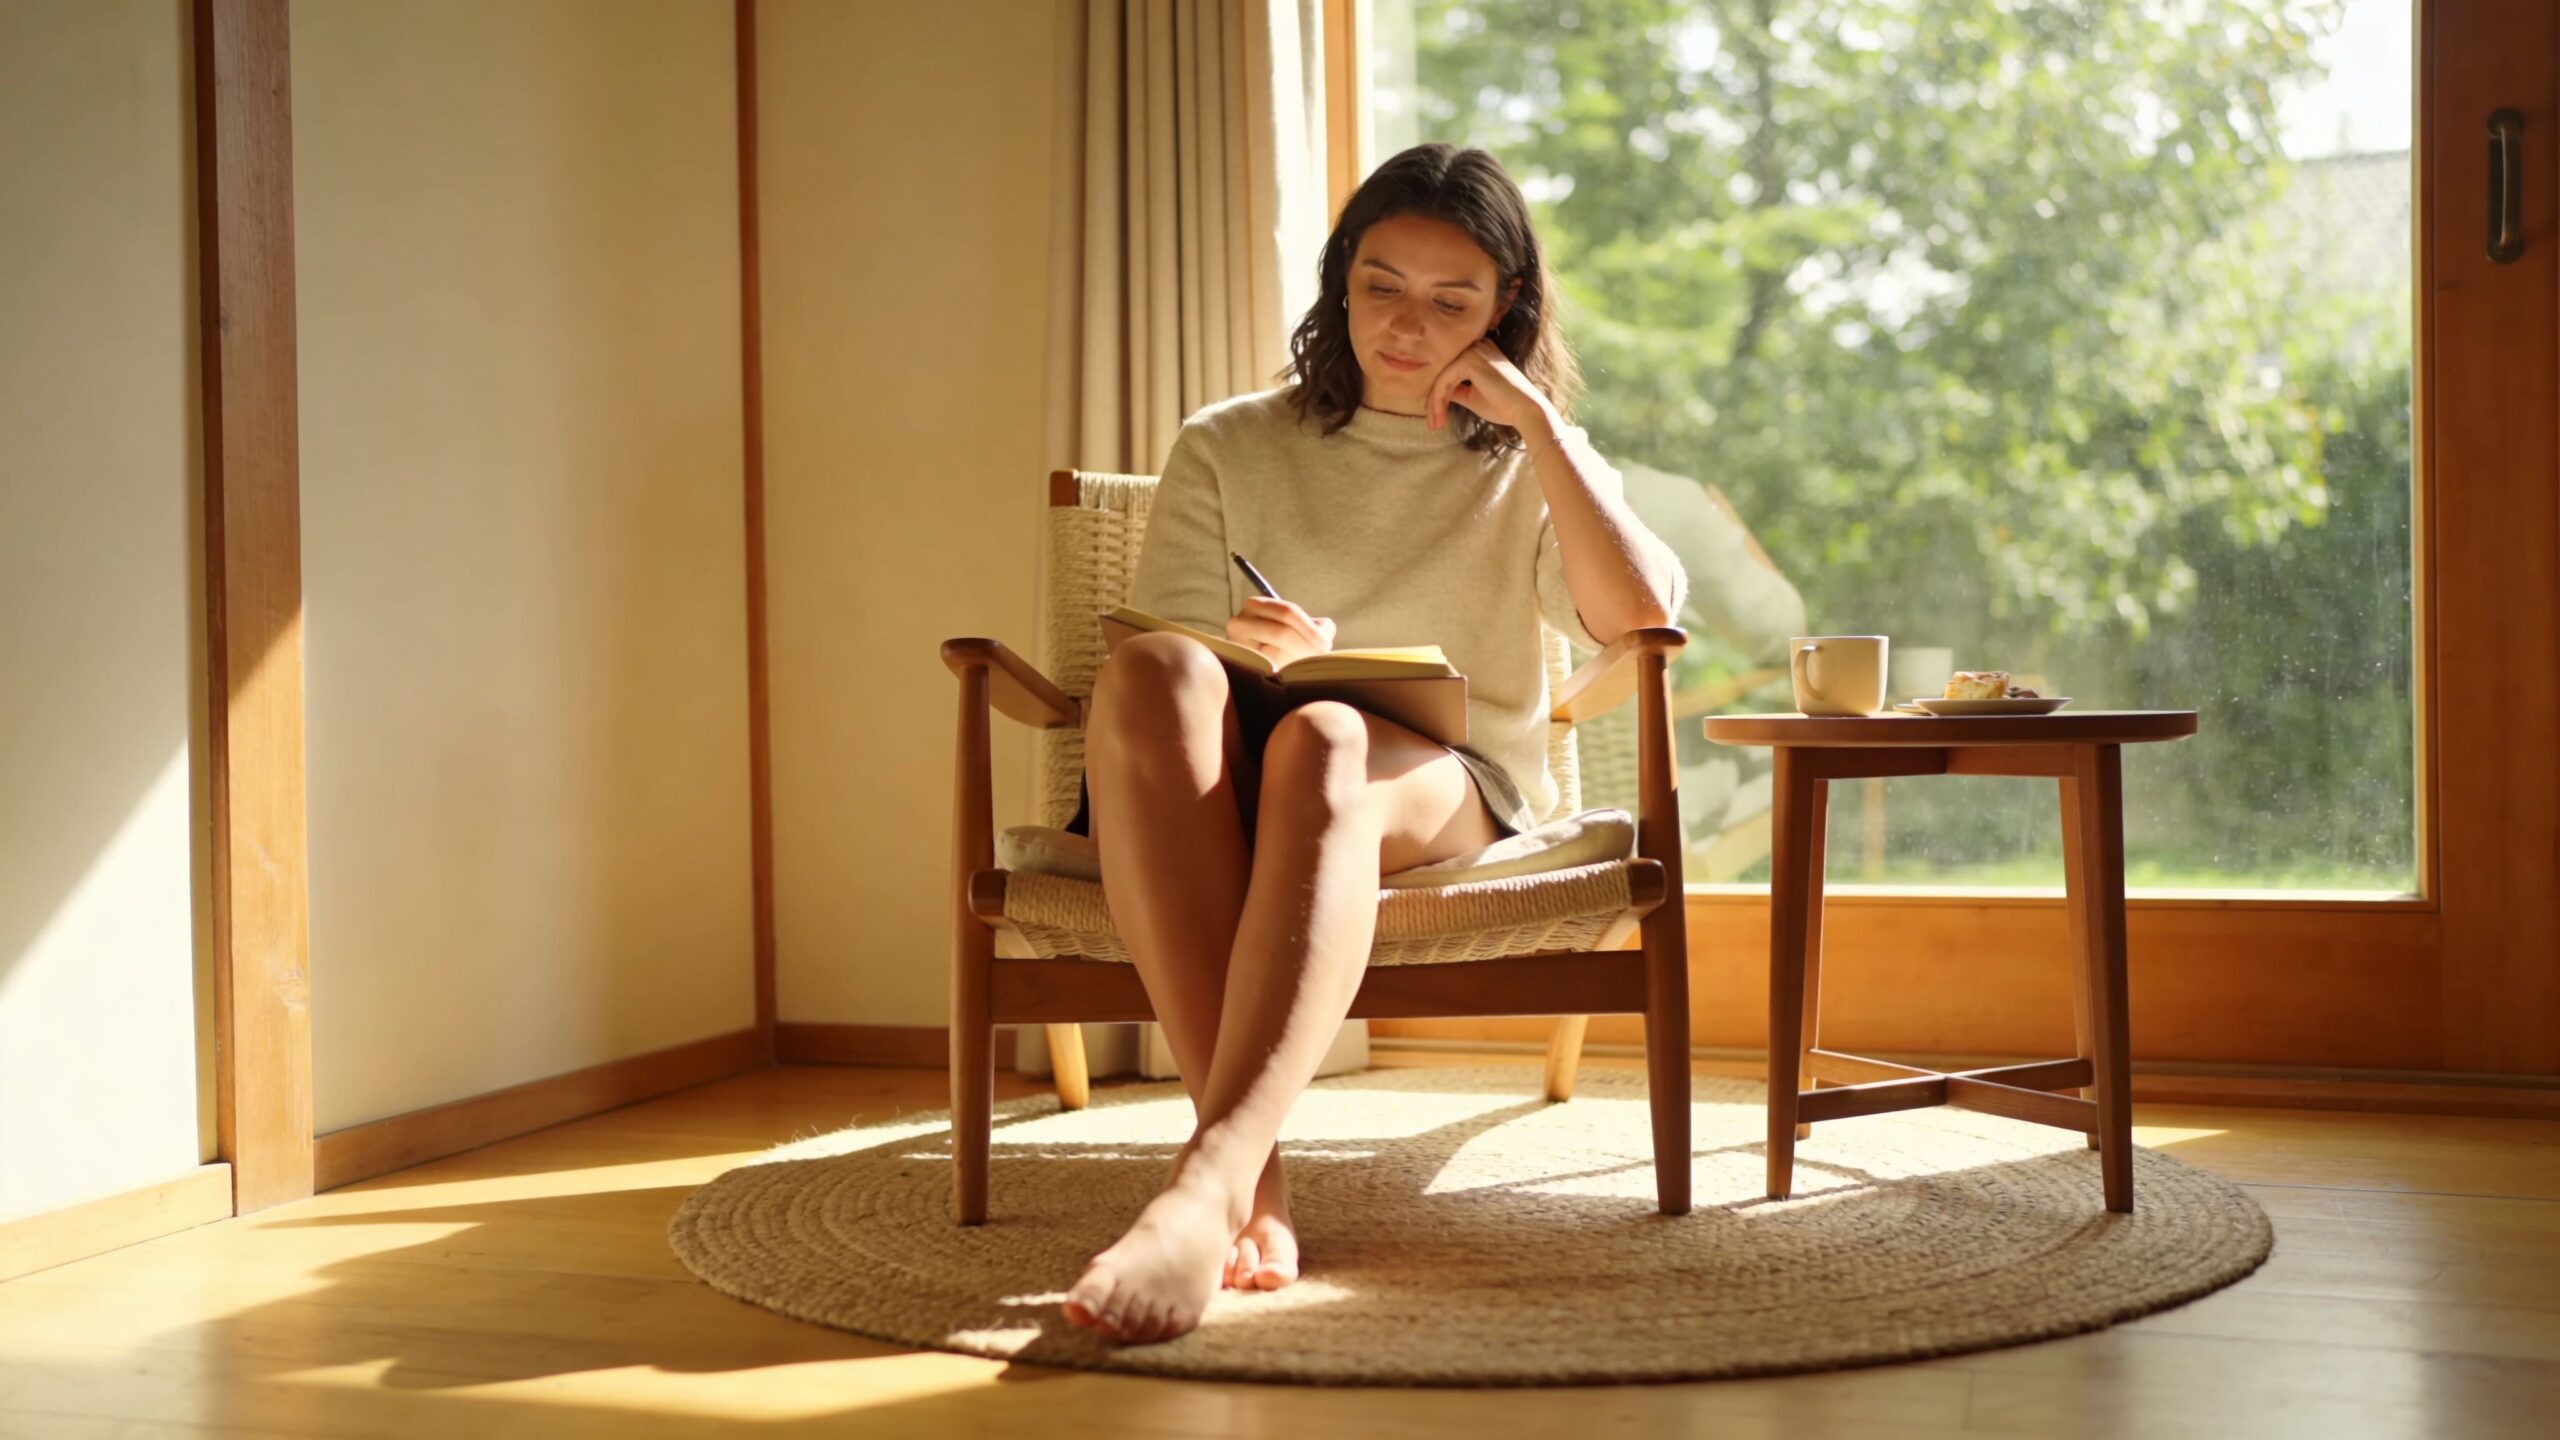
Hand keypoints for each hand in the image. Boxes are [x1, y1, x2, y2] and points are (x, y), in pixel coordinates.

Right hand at [1226, 596, 1335, 665]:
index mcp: (1255, 605)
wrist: (1260, 666)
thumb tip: (1324, 640)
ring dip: (1296, 662)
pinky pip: (1268, 671)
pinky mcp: (1238, 666)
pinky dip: (1284, 675)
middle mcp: (1239, 622)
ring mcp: (1236, 645)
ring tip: (1306, 669)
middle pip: (1281, 633)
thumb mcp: (1303, 628)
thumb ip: (1320, 627)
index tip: (1326, 645)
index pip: (1287, 612)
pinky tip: (1292, 678)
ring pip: (1274, 654)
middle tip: (1320, 660)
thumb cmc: (1290, 644)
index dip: (1309, 628)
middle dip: (1305, 647)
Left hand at [1425, 337, 1554, 436]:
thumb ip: (1456, 391)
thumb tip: (1437, 394)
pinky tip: (1439, 417)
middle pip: (1444, 374)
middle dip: (1435, 400)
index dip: (1440, 395)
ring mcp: (1472, 351)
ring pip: (1441, 378)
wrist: (1525, 410)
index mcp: (1480, 352)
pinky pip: (1444, 381)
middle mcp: (1476, 346)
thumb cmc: (1503, 405)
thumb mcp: (1473, 396)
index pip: (1451, 372)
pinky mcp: (1469, 360)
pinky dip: (1438, 400)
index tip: (1436, 418)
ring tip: (1435, 424)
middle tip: (1433, 423)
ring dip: (1434, 403)